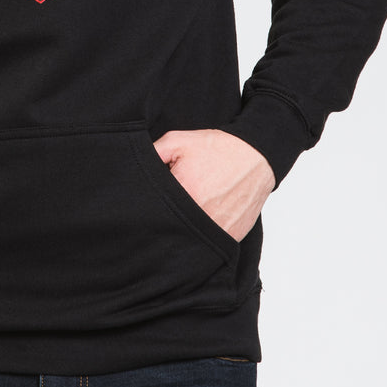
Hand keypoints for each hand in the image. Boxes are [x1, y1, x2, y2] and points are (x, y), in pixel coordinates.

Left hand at [152, 128, 274, 242]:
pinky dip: (202, 237)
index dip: (147, 207)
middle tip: (165, 210)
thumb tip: (131, 171)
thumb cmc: (216, 148)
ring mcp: (216, 231)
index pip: (152, 210)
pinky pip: (208, 246)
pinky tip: (201, 221)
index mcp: (183, 193)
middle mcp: (199, 217)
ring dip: (182, 231)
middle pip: (169, 229)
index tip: (151, 201)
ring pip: (188, 241)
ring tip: (185, 214)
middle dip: (164, 221)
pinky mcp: (230, 238)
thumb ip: (152, 154)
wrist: (256, 156)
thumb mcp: (177, 141)